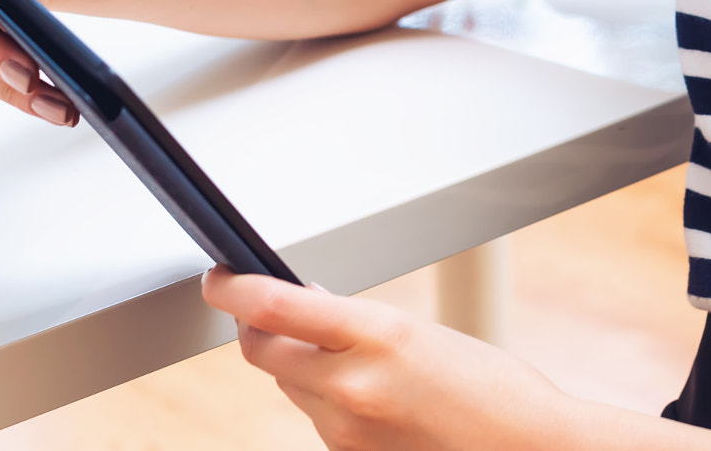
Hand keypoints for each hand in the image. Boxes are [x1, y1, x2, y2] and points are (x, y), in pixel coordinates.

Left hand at [203, 268, 582, 450]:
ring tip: (359, 366)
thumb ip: (356, 322)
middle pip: (263, 352)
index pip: (274, 306)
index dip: (231, 289)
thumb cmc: (493, 390)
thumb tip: (305, 306)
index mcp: (378, 335)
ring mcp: (348, 432)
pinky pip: (317, 423)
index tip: (217, 277)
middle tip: (268, 312)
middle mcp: (353, 386)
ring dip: (303, 370)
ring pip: (290, 388)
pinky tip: (375, 403)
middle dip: (259, 329)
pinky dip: (329, 406)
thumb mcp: (422, 334)